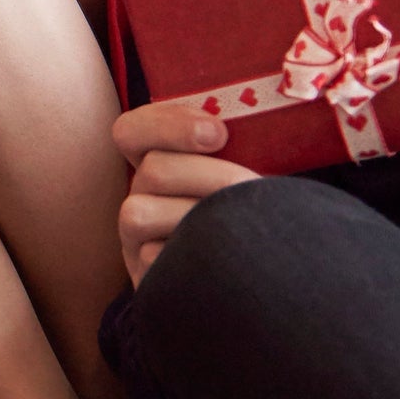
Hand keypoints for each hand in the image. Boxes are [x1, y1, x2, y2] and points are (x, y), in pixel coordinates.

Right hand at [112, 98, 258, 283]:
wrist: (266, 273)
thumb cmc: (254, 213)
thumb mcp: (247, 172)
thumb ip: (240, 143)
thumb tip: (237, 125)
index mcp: (159, 159)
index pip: (133, 130)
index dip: (169, 125)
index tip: (219, 134)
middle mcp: (141, 193)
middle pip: (153, 169)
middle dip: (211, 175)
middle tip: (251, 187)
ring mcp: (136, 235)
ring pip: (139, 213)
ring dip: (199, 216)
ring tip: (241, 226)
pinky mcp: (144, 272)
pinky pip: (152, 258)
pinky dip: (192, 255)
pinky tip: (223, 256)